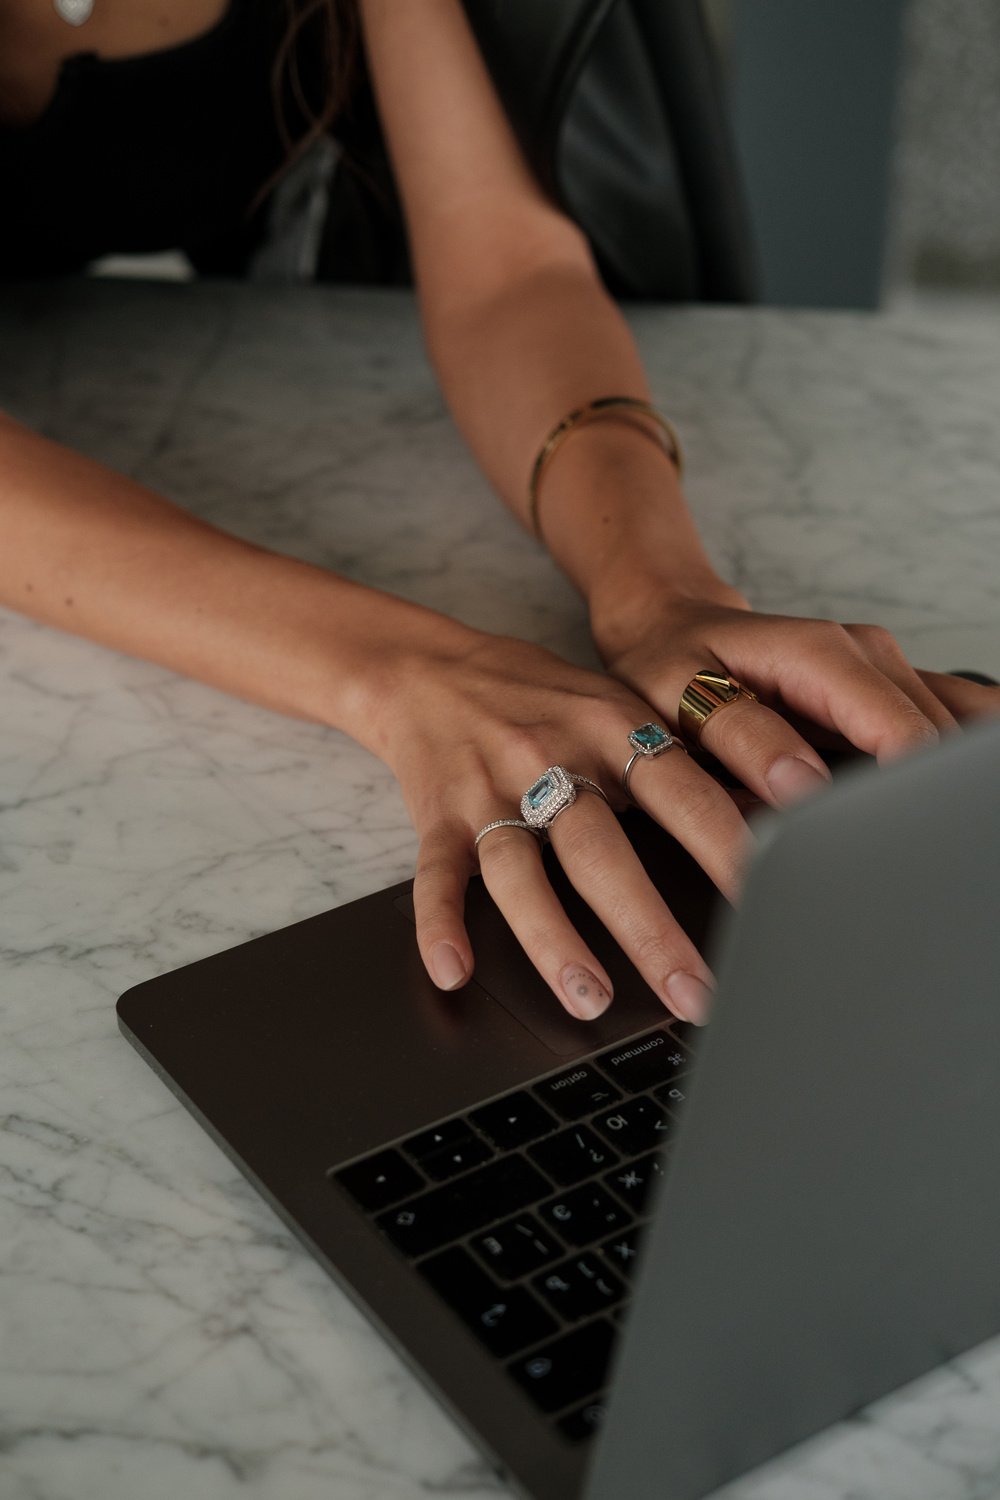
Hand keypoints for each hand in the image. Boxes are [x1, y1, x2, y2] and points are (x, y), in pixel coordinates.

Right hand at [372, 626, 755, 1026]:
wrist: (428, 667)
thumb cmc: (540, 696)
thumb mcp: (617, 705)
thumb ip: (677, 760)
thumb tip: (762, 815)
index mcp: (608, 726)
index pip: (680, 793)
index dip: (727, 846)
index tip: (768, 902)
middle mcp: (548, 759)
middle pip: (601, 851)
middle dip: (650, 929)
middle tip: (694, 992)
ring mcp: (488, 791)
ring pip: (519, 874)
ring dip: (554, 942)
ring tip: (591, 1000)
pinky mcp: (438, 817)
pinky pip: (435, 876)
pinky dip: (440, 925)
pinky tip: (453, 970)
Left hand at [592, 585, 999, 810]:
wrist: (668, 632)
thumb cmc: (667, 668)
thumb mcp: (684, 701)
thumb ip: (746, 742)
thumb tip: (802, 786)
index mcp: (820, 654)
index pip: (903, 732)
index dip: (906, 793)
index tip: (887, 846)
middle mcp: (865, 655)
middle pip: (935, 740)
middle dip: (918, 798)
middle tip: (878, 855)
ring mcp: (882, 673)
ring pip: (943, 737)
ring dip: (923, 787)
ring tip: (885, 831)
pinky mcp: (885, 695)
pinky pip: (935, 726)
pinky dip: (927, 768)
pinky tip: (910, 798)